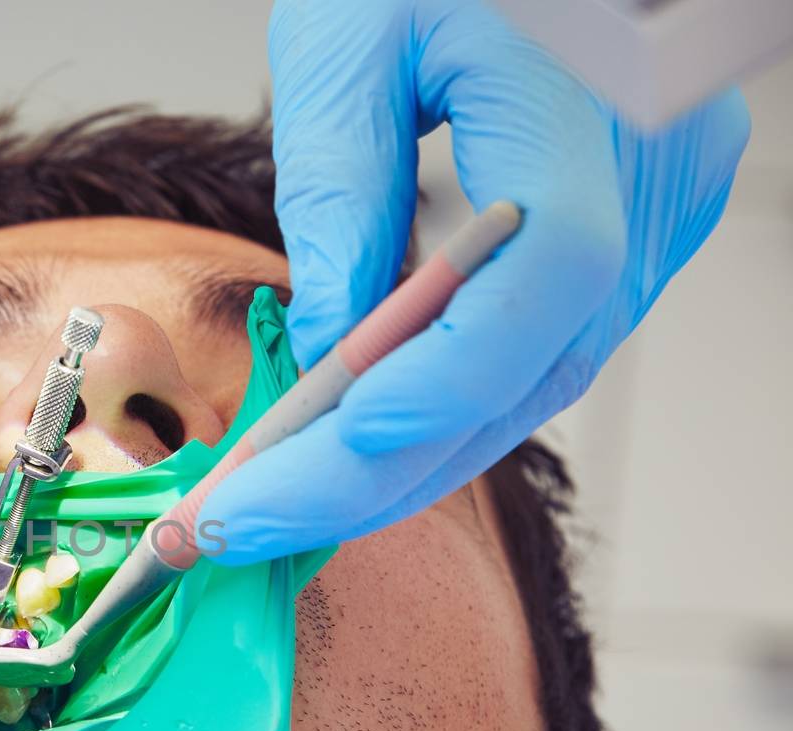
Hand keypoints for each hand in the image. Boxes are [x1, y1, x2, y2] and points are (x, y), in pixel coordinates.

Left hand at [201, 0, 748, 564]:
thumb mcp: (352, 38)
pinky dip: (429, 421)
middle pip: (521, 373)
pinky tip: (341, 460)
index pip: (546, 276)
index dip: (447, 376)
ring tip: (265, 515)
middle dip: (370, 471)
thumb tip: (323, 347)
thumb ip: (340, 184)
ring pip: (523, 392)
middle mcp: (650, 188)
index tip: (335, 443)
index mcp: (592, 110)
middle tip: (234, 528)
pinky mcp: (618, 249)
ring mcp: (647, 226)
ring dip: (392, 469)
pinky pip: (521, 365)